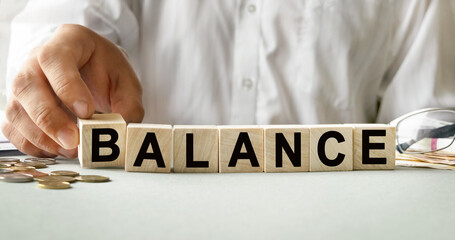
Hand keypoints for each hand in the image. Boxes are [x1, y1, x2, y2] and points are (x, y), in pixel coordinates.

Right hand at [2, 24, 143, 157]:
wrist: (91, 70)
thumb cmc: (107, 72)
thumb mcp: (127, 82)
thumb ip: (129, 105)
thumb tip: (122, 132)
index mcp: (67, 42)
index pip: (55, 59)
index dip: (67, 87)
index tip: (86, 112)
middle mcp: (35, 60)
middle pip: (27, 86)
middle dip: (50, 119)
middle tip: (74, 140)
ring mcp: (22, 84)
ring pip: (16, 111)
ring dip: (41, 136)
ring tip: (71, 150)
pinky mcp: (18, 107)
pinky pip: (13, 129)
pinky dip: (32, 145)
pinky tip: (56, 150)